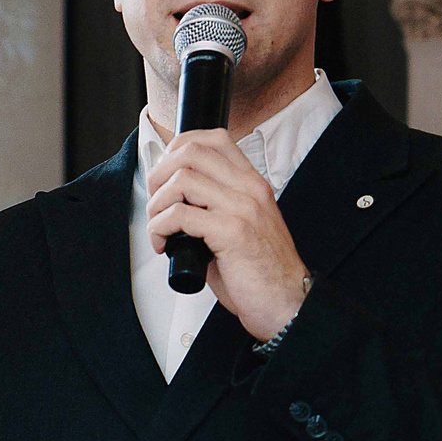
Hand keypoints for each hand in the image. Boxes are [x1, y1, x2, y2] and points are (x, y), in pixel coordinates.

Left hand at [144, 128, 311, 339]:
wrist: (285, 302)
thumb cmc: (259, 271)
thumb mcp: (238, 226)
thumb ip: (211, 206)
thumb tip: (170, 199)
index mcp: (251, 183)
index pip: (214, 138)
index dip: (178, 147)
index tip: (164, 173)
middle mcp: (249, 189)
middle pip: (190, 152)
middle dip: (159, 175)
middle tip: (156, 203)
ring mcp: (242, 208)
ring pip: (181, 180)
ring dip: (157, 205)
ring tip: (158, 228)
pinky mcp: (232, 232)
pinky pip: (181, 215)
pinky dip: (160, 228)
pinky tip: (164, 244)